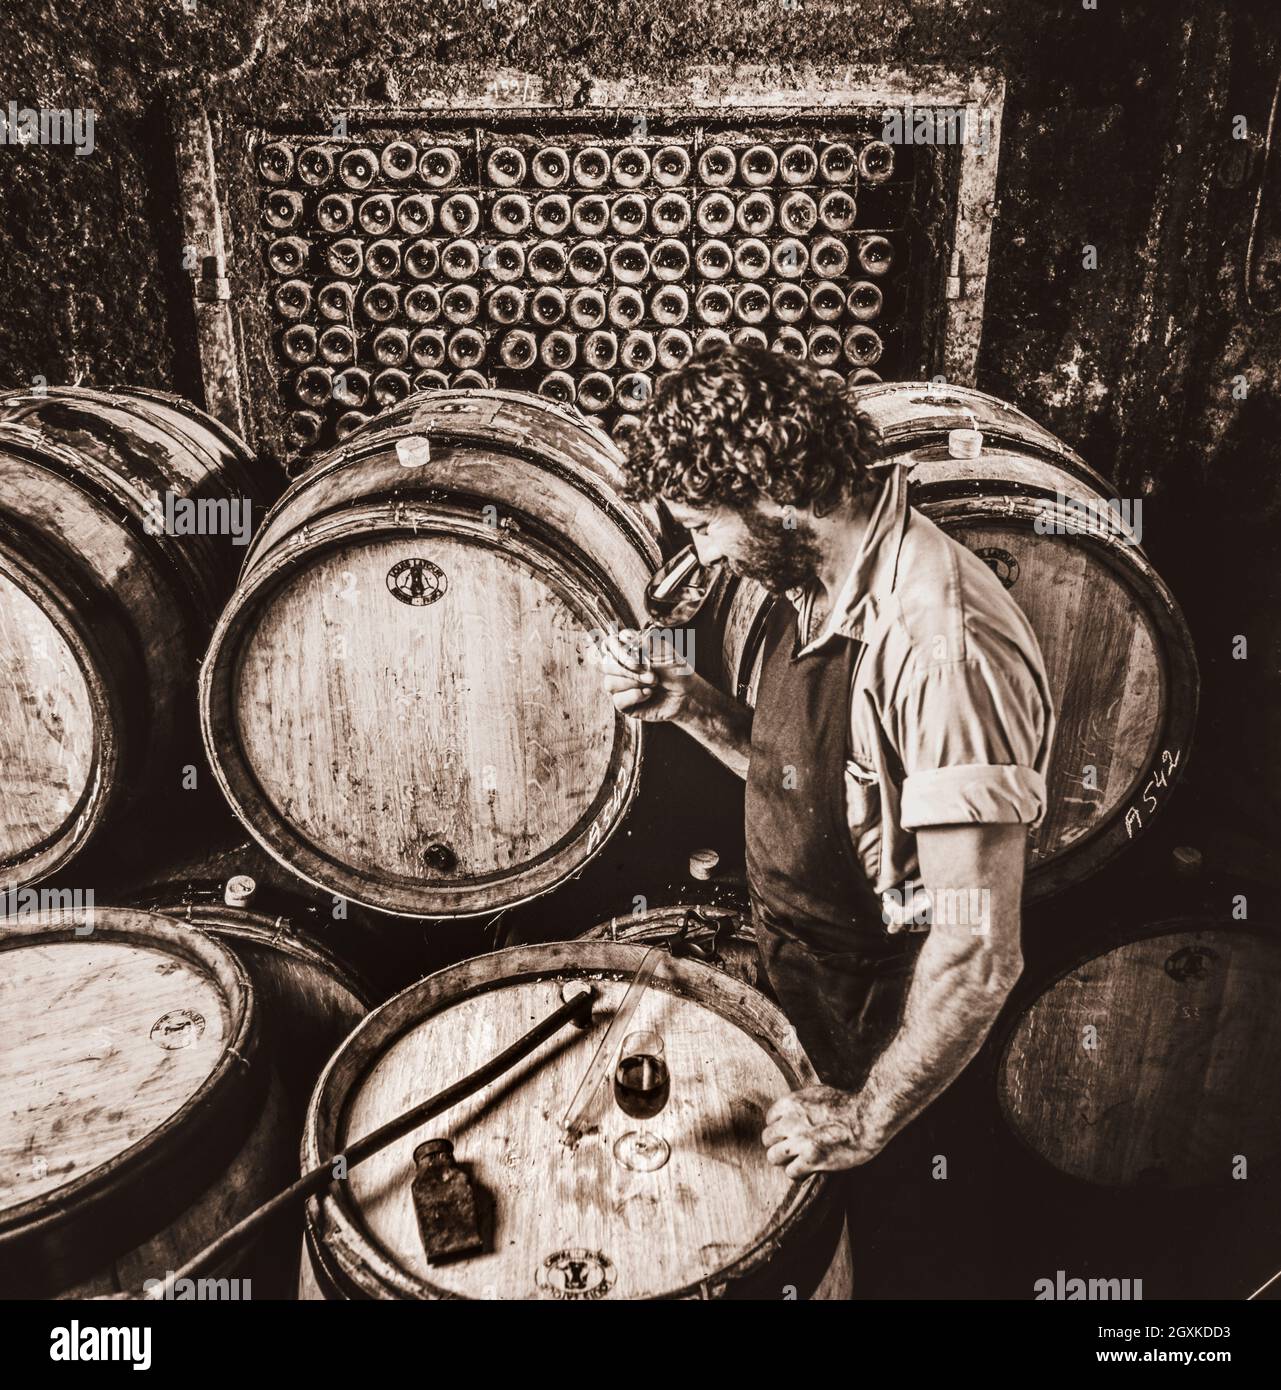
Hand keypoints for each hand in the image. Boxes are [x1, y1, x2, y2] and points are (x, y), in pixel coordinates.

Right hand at [592, 626, 698, 722]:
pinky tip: (649, 694)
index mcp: (627, 649)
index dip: (618, 651)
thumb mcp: (664, 651)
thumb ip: (644, 642)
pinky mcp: (623, 704)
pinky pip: (618, 700)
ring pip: (609, 683)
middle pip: (605, 665)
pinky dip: (635, 696)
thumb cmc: (676, 670)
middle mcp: (620, 667)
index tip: (638, 657)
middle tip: (651, 674)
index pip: (608, 645)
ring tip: (654, 683)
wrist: (687, 694)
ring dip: (634, 682)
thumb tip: (625, 639)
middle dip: (629, 670)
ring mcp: (620, 686)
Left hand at [761, 1086, 886, 1177]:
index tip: (789, 1132)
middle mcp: (790, 1122)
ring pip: (773, 1157)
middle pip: (767, 1139)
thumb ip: (799, 1104)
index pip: (769, 1119)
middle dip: (778, 1143)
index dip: (779, 1127)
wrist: (866, 1118)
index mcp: (791, 1103)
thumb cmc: (847, 1104)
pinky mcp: (811, 1160)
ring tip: (796, 1160)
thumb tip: (788, 1113)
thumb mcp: (817, 1093)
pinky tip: (807, 1169)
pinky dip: (797, 1173)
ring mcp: (800, 1142)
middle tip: (791, 1148)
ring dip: (784, 1160)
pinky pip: (791, 1172)